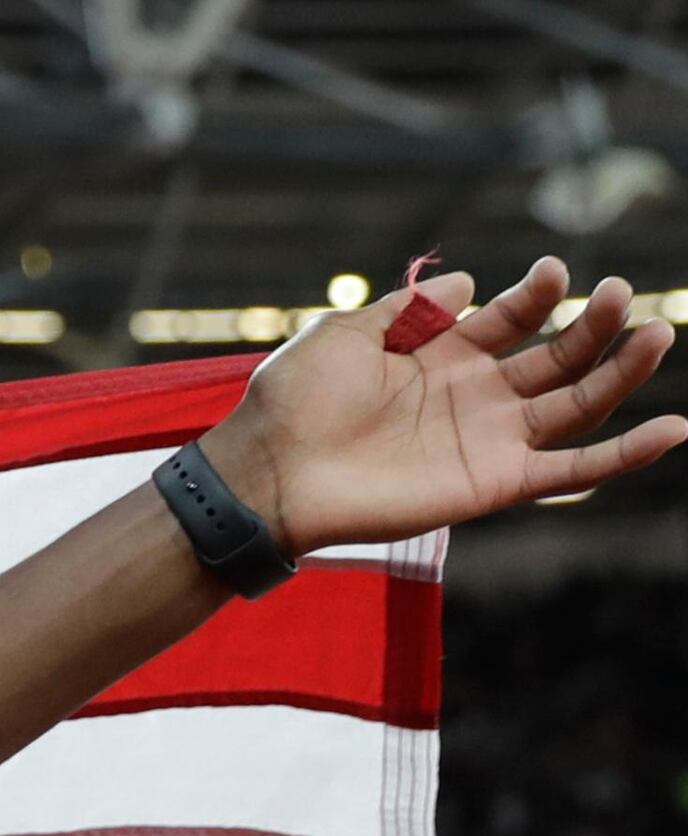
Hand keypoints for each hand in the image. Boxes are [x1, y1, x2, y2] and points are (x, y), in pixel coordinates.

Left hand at [200, 258, 687, 555]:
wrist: (269, 471)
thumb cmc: (293, 400)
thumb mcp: (346, 334)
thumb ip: (408, 309)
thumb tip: (465, 281)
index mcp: (444, 356)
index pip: (513, 318)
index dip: (538, 294)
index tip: (554, 272)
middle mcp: (476, 396)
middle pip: (558, 356)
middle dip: (595, 324)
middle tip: (619, 294)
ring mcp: (489, 439)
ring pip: (577, 403)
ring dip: (622, 372)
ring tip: (656, 334)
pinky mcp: (494, 482)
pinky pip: (570, 469)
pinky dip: (624, 454)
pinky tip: (675, 430)